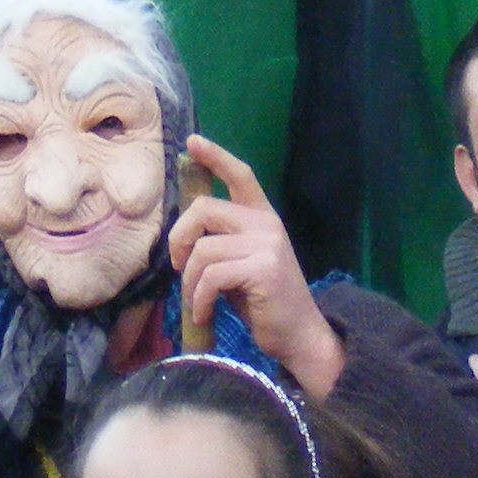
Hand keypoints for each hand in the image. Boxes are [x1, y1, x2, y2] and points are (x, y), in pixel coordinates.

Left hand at [168, 133, 345, 399]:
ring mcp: (266, 244)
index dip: (215, 157)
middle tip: (179, 267)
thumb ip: (221, 241)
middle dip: (179, 239)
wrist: (299, 335)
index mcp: (262, 217)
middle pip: (204, 209)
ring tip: (196, 302)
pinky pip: (212, 277)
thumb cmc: (264, 302)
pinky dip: (199, 300)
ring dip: (190, 282)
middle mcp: (266, 223)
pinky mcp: (263, 269)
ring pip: (203, 249)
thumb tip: (182, 235)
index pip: (240, 175)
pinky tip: (204, 315)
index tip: (192, 142)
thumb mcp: (241, 263)